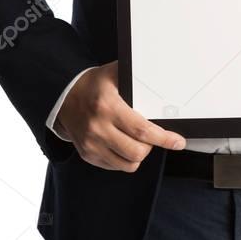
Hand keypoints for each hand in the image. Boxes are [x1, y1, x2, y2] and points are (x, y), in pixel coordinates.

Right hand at [55, 60, 186, 171]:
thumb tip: (158, 79)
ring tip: (137, 140)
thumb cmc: (92, 85)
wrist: (62, 98)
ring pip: (128, 164)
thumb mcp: (112, 73)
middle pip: (137, 151)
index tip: (178, 142)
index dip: (164, 138)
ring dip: (138, 154)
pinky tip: (123, 144)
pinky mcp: (88, 155)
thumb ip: (134, 76)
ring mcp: (92, 145)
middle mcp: (98, 128)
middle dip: (152, 146)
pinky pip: (115, 166)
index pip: (141, 130)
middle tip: (151, 135)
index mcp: (107, 107)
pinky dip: (125, 159)